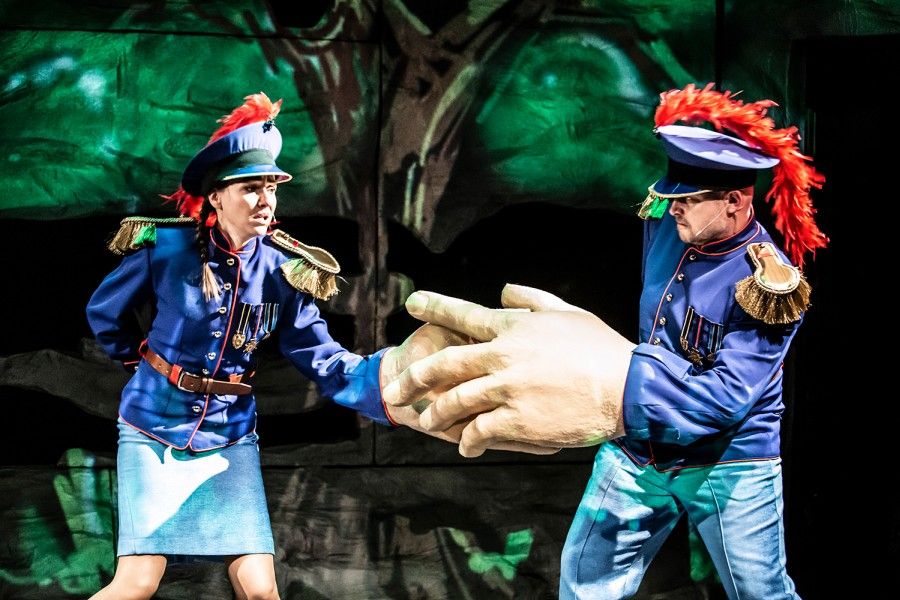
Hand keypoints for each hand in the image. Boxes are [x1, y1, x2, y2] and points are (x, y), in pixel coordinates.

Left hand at [383, 284, 634, 456]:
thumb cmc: (598, 347)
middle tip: (395, 390)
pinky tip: (466, 446)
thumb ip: (531, 298)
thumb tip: (503, 289)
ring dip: (436, 415)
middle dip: (414, 378)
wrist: (625, 387)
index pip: (464, 315)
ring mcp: (507, 389)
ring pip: (455, 402)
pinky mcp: (517, 421)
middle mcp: (502, 356)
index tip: (412, 304)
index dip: (435, 307)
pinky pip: (480, 431)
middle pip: (445, 365)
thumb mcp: (567, 311)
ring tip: (427, 423)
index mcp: (513, 327)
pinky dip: (468, 440)